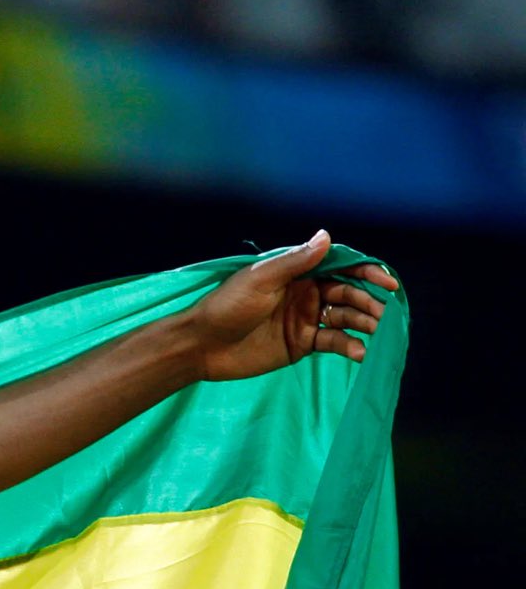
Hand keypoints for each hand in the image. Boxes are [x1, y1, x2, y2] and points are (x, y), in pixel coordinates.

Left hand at [190, 230, 398, 381]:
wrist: (202, 346)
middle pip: (349, 292)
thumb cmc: (226, 307)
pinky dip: (349, 345)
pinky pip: (333, 342)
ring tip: (376, 331)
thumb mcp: (260, 280)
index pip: (341, 267)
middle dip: (369, 300)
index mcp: (298, 272)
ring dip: (364, 323)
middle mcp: (307, 293)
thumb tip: (327, 236)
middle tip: (384, 314)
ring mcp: (306, 319)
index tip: (386, 282)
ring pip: (345, 317)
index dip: (367, 271)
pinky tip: (359, 352)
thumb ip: (295, 262)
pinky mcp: (302, 344)